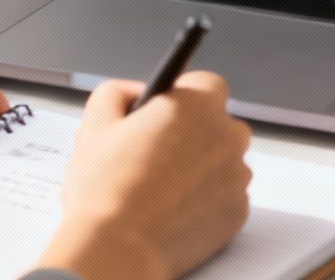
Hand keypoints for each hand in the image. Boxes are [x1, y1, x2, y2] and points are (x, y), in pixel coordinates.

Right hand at [34, 72, 252, 279]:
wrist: (117, 249)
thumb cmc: (105, 189)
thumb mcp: (96, 124)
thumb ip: (117, 93)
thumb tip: (134, 93)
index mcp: (196, 105)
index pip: (206, 84)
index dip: (183, 97)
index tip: (166, 112)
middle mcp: (226, 135)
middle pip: (219, 123)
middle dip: (194, 133)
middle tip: (158, 153)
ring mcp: (237, 176)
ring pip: (224, 161)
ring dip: (202, 167)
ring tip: (161, 187)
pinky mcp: (239, 211)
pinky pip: (225, 195)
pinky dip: (207, 199)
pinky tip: (174, 209)